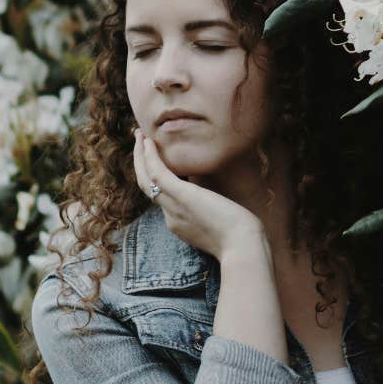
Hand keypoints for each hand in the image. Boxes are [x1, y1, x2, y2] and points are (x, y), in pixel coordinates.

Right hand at [132, 129, 264, 260]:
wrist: (243, 247)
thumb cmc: (241, 237)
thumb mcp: (221, 222)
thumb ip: (212, 209)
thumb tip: (213, 194)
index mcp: (179, 223)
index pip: (161, 198)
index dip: (154, 177)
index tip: (155, 160)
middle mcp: (171, 216)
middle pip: (147, 188)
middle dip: (140, 164)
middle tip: (139, 141)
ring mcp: (173, 207)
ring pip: (145, 180)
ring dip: (140, 156)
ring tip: (139, 135)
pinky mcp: (182, 197)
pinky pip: (158, 174)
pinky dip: (150, 158)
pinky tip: (149, 142)